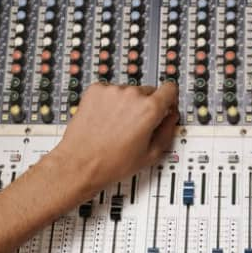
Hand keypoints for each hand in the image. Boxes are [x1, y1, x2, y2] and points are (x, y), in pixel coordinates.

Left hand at [49, 82, 179, 197]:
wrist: (80, 163)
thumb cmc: (112, 163)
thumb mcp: (150, 155)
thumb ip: (167, 132)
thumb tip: (171, 119)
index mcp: (150, 109)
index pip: (170, 88)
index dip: (169, 99)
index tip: (165, 105)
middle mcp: (132, 95)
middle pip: (148, 91)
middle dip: (146, 105)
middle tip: (136, 125)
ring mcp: (112, 91)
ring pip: (127, 92)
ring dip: (126, 104)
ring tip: (116, 125)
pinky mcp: (95, 91)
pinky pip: (109, 91)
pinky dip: (108, 102)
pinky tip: (105, 119)